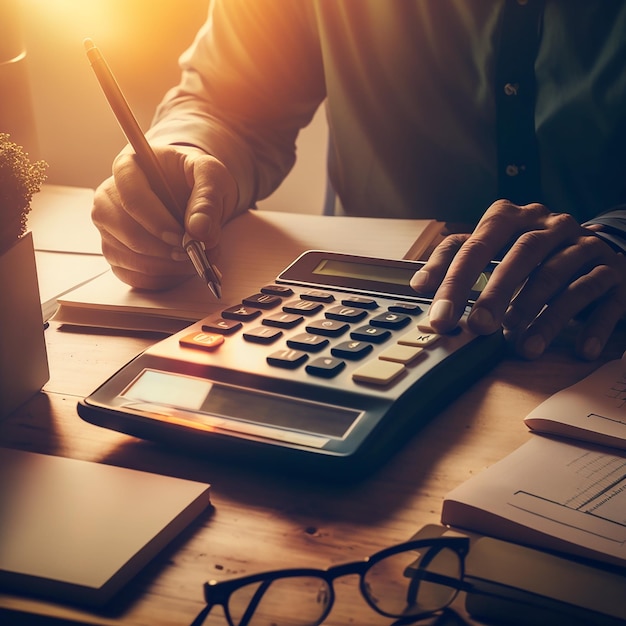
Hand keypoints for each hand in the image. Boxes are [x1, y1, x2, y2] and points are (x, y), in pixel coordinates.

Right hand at [92, 145, 237, 289]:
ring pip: (129, 258)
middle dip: (165, 250)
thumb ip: (208, 199)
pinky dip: (162, 278)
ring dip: (167, 266)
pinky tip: (181, 268)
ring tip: (196, 258)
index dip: (158, 222)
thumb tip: (199, 230)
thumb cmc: (196, 178)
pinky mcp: (117, 253)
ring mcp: (109, 228)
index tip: (184, 237)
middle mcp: (108, 197)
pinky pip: (133, 276)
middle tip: (194, 253)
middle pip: (127, 232)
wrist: (192, 191)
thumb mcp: (212, 177)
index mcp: (128, 167)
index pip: (132, 198)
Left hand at [410, 200, 625, 359]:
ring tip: (522, 346)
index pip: (480, 242)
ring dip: (540, 314)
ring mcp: (586, 247)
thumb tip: (419, 285)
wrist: (599, 250)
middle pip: (523, 254)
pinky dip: (591, 325)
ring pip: (562, 275)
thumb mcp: (494, 249)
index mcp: (516, 218)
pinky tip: (578, 350)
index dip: (456, 278)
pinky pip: (601, 297)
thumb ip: (456, 261)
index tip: (441, 315)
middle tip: (479, 328)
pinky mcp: (615, 272)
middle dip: (497, 293)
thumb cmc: (532, 255)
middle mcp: (552, 226)